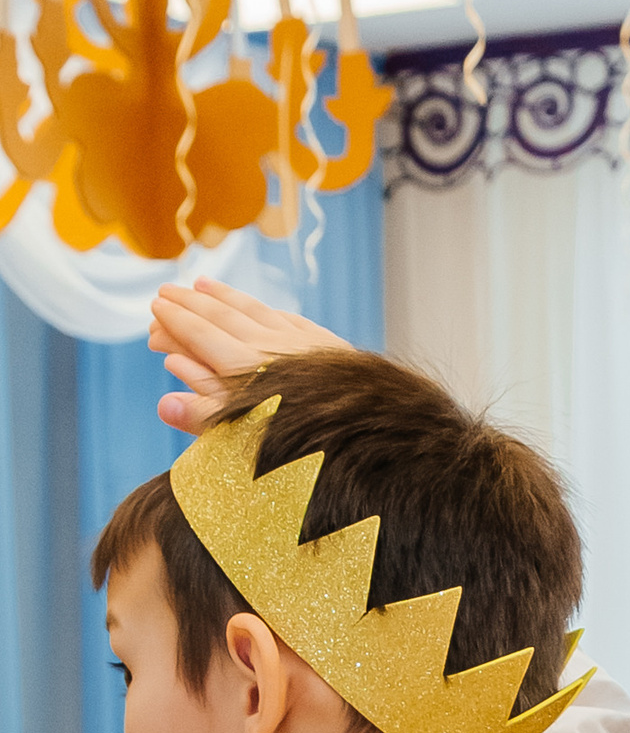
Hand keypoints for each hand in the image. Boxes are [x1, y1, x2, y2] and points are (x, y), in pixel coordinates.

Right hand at [148, 274, 345, 433]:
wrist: (371, 435)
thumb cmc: (307, 447)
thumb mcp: (249, 439)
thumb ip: (208, 421)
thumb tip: (166, 405)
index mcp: (245, 368)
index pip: (200, 336)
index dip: (175, 321)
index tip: (155, 307)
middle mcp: (270, 347)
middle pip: (222, 316)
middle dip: (190, 302)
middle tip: (166, 291)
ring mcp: (300, 342)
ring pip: (254, 310)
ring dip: (224, 296)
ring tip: (202, 284)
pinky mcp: (327, 346)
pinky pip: (288, 318)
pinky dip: (265, 309)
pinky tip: (260, 307)